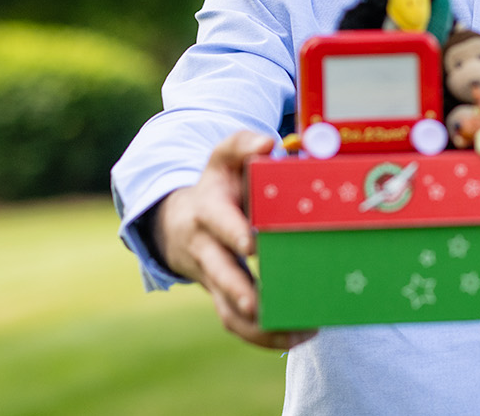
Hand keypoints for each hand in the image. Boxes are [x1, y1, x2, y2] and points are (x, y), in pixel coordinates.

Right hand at [155, 129, 316, 349]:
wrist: (184, 219)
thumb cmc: (219, 185)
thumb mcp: (224, 158)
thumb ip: (242, 144)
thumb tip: (267, 141)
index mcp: (208, 209)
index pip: (217, 221)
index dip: (231, 231)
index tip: (251, 243)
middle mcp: (206, 246)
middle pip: (218, 272)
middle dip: (237, 289)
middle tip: (259, 305)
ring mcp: (212, 276)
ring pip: (225, 308)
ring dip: (257, 325)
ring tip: (295, 332)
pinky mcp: (220, 296)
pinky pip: (235, 322)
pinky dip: (262, 336)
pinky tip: (294, 338)